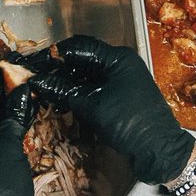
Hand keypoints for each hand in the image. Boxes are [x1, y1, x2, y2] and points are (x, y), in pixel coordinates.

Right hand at [24, 35, 193, 184]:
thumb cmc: (128, 122)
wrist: (158, 150)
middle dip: (61, 69)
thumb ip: (63, 90)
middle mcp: (121, 63)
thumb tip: (38, 81)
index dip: (57, 54)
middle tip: (40, 78)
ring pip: (88, 74)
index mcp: (118, 58)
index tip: (38, 63)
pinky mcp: (121, 95)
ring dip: (68, 82)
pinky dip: (80, 92)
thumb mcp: (91, 105)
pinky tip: (64, 101)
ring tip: (48, 91)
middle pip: (84, 59)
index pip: (80, 46)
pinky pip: (96, 87)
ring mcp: (122, 79)